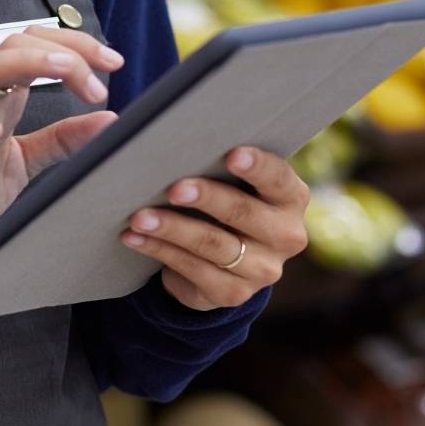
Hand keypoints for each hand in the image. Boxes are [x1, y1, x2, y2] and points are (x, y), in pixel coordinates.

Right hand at [0, 26, 121, 241]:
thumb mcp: (32, 156)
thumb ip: (65, 137)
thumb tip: (109, 118)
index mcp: (5, 94)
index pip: (36, 46)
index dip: (75, 45)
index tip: (112, 62)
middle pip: (12, 46)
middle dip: (58, 50)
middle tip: (96, 81)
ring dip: (23, 63)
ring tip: (63, 69)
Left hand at [120, 146, 308, 311]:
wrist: (223, 260)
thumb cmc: (222, 199)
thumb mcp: (229, 180)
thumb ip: (214, 157)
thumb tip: (158, 131)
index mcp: (290, 198)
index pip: (278, 178)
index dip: (257, 166)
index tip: (231, 154)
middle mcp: (285, 235)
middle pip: (242, 212)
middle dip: (205, 197)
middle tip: (173, 188)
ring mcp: (262, 269)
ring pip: (213, 244)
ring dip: (171, 228)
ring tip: (139, 216)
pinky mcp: (233, 293)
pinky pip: (193, 269)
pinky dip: (159, 250)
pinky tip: (134, 238)